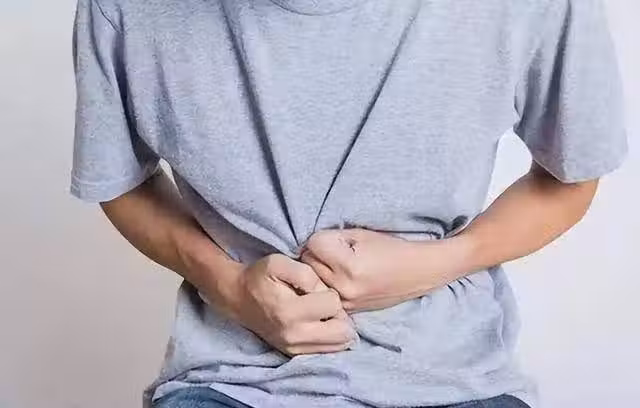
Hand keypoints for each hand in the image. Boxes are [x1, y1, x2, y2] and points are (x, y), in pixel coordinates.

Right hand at [220, 254, 356, 355]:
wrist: (238, 298)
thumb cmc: (260, 277)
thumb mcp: (279, 262)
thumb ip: (306, 274)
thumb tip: (325, 292)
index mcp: (289, 311)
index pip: (334, 304)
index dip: (329, 292)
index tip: (314, 289)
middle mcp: (293, 335)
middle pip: (342, 331)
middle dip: (338, 314)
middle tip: (323, 303)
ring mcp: (294, 348)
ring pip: (339, 345)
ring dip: (335, 327)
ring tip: (321, 314)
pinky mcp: (294, 353)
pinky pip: (328, 351)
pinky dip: (329, 338)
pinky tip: (318, 324)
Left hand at [301, 228, 454, 311]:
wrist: (418, 273)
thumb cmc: (391, 248)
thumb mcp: (360, 235)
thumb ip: (332, 238)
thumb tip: (309, 244)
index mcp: (349, 266)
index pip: (313, 245)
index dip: (322, 237)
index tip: (335, 239)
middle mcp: (344, 287)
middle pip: (308, 264)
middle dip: (316, 254)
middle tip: (333, 251)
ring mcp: (346, 302)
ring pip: (312, 281)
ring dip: (318, 271)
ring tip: (334, 265)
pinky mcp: (348, 310)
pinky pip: (324, 294)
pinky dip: (326, 285)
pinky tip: (338, 279)